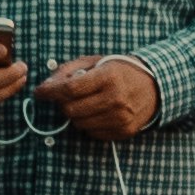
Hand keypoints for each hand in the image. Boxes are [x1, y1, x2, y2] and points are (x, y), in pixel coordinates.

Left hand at [42, 56, 160, 139]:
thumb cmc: (120, 71)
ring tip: (85, 104)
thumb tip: (46, 86)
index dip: (50, 92)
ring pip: (79, 124)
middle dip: (63, 103)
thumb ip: (69, 70)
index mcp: (108, 77)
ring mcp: (121, 117)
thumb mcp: (96, 61)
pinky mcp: (124, 131)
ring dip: (76, 115)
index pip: (70, 88)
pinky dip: (88, 124)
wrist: (155, 87)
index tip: (39, 92)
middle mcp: (116, 99)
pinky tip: (97, 113)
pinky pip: (92, 133)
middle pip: (71, 109)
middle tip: (67, 97)